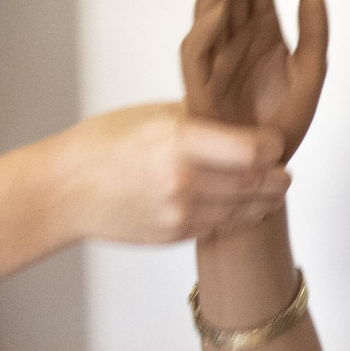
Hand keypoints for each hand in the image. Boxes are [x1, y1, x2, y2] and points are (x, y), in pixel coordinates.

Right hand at [50, 100, 288, 244]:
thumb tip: (238, 119)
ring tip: (272, 191)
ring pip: (244, 211)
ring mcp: (181, 213)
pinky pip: (221, 227)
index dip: (273, 148)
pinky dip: (238, 217)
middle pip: (256, 184)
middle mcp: (185, 180)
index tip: (276, 144)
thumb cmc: (103, 144)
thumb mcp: (152, 115)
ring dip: (264, 202)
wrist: (64, 190)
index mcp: (180, 141)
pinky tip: (244, 207)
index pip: (253, 151)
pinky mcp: (175, 235)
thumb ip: (199, 119)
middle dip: (277, 179)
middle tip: (285, 173)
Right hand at [180, 0, 329, 161]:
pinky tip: (226, 3)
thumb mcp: (311, 76)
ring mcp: (214, 57)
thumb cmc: (278, 128)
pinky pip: (196, 50)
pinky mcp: (199, 84)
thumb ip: (315, 34)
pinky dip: (207, 26)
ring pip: (214, 6)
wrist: (261, 172)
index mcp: (258, 31)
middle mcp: (233, 38)